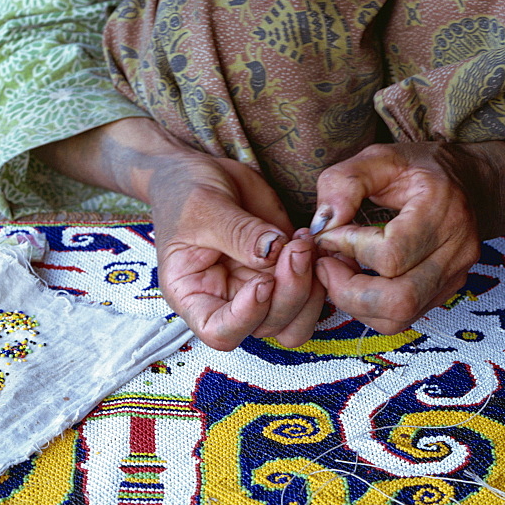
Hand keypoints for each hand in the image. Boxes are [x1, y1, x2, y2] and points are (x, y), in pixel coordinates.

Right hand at [150, 155, 325, 349]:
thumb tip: (273, 252)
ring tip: (304, 244)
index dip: (246, 318)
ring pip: (295, 319)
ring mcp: (260, 288)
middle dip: (290, 292)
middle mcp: (229, 300)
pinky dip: (318, 272)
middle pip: (267, 325)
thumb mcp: (203, 207)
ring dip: (309, 289)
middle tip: (296, 248)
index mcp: (194, 294)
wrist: (203, 172)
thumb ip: (238, 233)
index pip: (220, 332)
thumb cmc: (186, 190)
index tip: (262, 282)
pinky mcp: (283, 270)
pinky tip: (310, 240)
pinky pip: (311, 290)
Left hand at [309, 140, 504, 334]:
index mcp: (442, 210)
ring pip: (399, 318)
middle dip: (347, 290)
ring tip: (338, 273)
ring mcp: (454, 277)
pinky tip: (357, 280)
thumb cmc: (420, 169)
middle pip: (398, 300)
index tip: (328, 233)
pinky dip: (369, 308)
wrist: (472, 183)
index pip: (391, 254)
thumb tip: (323, 225)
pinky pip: (402, 318)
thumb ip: (344, 183)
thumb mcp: (378, 157)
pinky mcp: (445, 293)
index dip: (348, 248)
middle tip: (324, 265)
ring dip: (355, 304)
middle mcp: (456, 250)